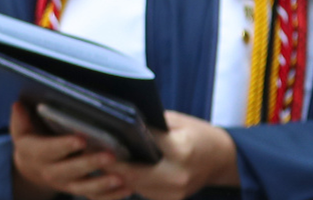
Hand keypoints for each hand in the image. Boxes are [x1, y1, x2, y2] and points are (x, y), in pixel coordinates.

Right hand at [10, 101, 124, 199]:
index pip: (50, 150)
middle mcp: (51, 172)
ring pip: (84, 188)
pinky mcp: (78, 191)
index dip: (65, 145)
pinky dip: (112, 196)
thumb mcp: (21, 130)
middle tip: (109, 155)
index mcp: (36, 154)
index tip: (81, 139)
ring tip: (121, 178)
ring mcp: (66, 184)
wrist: (31, 169)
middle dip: (90, 163)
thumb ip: (20, 119)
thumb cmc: (31, 142)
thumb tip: (18, 105)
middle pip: (70, 170)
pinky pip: (95, 198)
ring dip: (103, 184)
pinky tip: (127, 189)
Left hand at [104, 111, 238, 199]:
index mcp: (180, 150)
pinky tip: (119, 166)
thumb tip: (117, 121)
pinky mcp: (170, 199)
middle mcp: (176, 176)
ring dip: (115, 172)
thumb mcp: (175, 121)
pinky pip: (141, 191)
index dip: (113, 145)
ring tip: (99, 155)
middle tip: (89, 148)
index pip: (138, 149)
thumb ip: (148, 123)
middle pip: (130, 173)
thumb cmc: (199, 134)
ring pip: (132, 185)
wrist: (223, 159)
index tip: (94, 136)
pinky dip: (128, 179)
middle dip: (108, 162)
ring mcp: (173, 192)